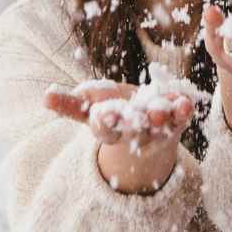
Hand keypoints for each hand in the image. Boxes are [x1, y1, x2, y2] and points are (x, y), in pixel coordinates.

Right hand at [45, 80, 196, 192]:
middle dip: (134, 123)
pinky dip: (184, 109)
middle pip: (134, 131)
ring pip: (159, 125)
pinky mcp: (178, 121)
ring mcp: (158, 129)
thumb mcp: (91, 107)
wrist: (148, 124)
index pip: (104, 128)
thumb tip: (45, 98)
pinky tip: (186, 101)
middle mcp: (134, 134)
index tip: (104, 115)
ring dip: (160, 117)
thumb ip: (71, 104)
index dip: (105, 122)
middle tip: (133, 117)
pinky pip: (182, 116)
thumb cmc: (113, 110)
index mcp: (110, 130)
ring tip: (160, 110)